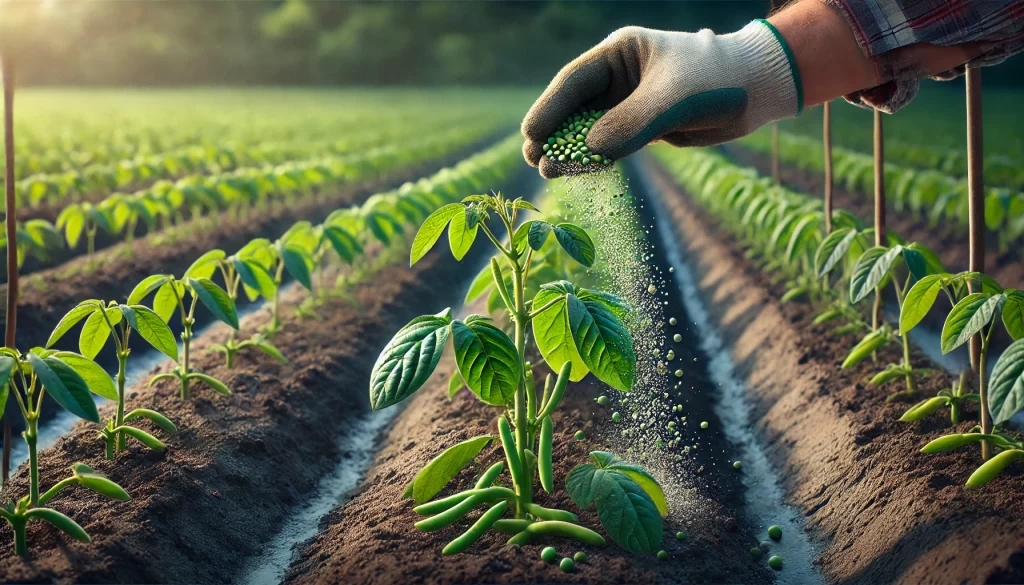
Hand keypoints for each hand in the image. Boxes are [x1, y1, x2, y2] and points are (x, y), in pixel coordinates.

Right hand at [522, 22, 801, 177]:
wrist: (757, 91)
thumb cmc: (716, 80)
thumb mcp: (671, 100)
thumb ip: (630, 124)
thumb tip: (590, 150)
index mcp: (620, 53)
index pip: (574, 81)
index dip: (550, 108)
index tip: (533, 134)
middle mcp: (619, 77)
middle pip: (574, 106)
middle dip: (554, 132)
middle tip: (534, 158)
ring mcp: (629, 102)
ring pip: (589, 128)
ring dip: (570, 149)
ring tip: (549, 171)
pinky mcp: (642, 126)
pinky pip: (609, 143)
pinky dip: (593, 158)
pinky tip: (576, 171)